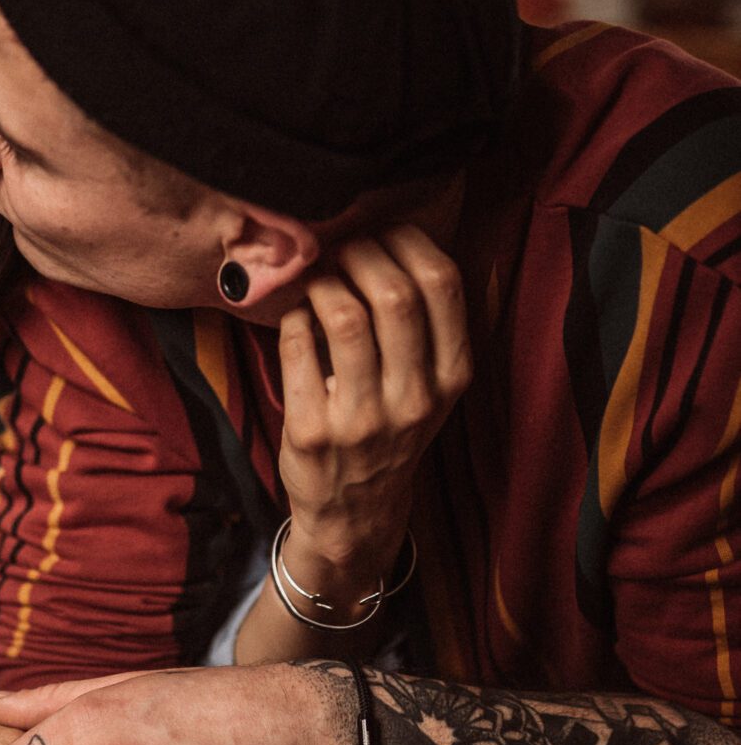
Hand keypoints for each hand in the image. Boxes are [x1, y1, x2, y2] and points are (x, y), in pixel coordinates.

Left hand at [277, 224, 470, 599]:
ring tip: (318, 277)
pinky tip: (296, 314)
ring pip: (344, 317)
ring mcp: (361, 418)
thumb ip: (423, 326)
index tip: (385, 232)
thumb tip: (387, 237)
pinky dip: (293, 315)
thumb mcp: (429, 388)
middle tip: (342, 248)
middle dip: (361, 253)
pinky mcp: (311, 430)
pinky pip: (297, 345)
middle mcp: (413, 399)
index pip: (444, 285)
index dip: (410, 242)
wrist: (355, 513)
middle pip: (394, 295)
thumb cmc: (390, 431)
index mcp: (451, 378)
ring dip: (324, 281)